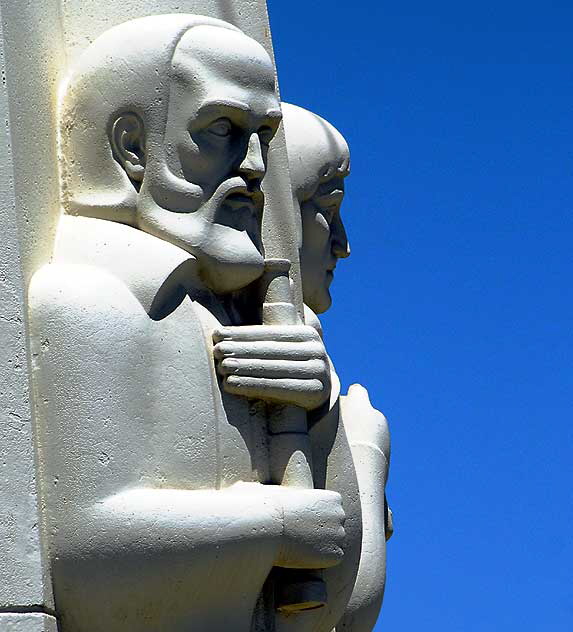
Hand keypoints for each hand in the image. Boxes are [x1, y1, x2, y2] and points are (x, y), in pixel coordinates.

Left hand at [213, 325, 330, 409]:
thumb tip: (221, 331)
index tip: (217, 334)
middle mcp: (317, 350)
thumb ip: (263, 340)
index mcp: (308, 334)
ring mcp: (319, 372)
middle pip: (269, 350)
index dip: (241, 333)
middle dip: (239, 350)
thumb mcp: (282, 352)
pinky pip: (276, 387)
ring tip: (221, 366)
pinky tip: (230, 384)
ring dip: (243, 367)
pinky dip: (250, 385)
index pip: (268, 333)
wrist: (317, 399)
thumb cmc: (289, 371)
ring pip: (271, 368)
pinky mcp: (315, 392)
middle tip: (216, 351)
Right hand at [272, 487, 345, 568]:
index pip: (333, 511)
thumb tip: (290, 492)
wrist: (270, 526)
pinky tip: (305, 554)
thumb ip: (301, 496)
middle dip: (321, 532)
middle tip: (300, 534)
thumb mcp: (291, 494)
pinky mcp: (336, 555)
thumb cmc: (274, 507)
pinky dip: (320, 560)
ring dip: (320, 546)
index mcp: (334, 498)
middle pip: (335, 527)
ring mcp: (340, 535)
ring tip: (300, 544)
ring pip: (333, 543)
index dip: (317, 518)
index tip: (302, 520)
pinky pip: (331, 559)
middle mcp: (341, 515)